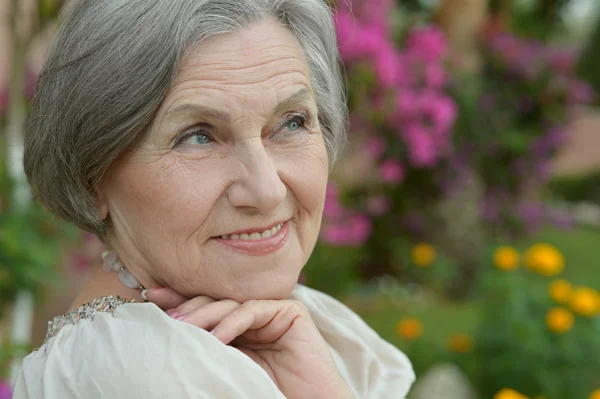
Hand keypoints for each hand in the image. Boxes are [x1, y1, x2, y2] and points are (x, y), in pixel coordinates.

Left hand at [146, 288, 354, 398]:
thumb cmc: (266, 394)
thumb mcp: (226, 369)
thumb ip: (208, 348)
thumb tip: (168, 337)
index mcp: (238, 328)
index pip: (205, 308)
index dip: (179, 300)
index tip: (150, 298)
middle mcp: (253, 316)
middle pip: (216, 301)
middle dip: (188, 307)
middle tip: (167, 321)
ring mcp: (272, 311)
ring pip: (231, 303)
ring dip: (205, 315)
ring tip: (183, 330)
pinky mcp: (290, 311)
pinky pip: (253, 310)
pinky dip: (232, 322)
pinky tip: (216, 338)